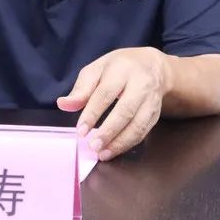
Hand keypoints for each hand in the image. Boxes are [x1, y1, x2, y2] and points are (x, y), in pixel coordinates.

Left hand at [56, 47, 170, 160]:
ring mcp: (151, 99)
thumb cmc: (119, 67)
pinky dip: (129, 144)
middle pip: (126, 110)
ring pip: (138, 124)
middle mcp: (140, 83)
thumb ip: (81, 88)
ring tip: (103, 154)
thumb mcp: (97, 69)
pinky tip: (114, 150)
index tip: (81, 131)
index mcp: (121, 69)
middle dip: (109, 131)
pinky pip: (144, 131)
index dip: (92, 113)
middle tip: (93, 146)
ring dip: (120, 142)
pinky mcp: (156, 113)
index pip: (106, 93)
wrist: (153, 66)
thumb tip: (63, 104)